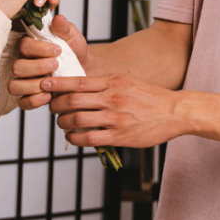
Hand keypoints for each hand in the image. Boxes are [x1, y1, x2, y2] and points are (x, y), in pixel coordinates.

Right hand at [9, 15, 89, 109]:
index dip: (39, 49)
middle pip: (16, 67)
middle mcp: (23, 63)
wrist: (84, 71)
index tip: (58, 50)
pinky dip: (35, 101)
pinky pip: (22, 103)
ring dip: (33, 85)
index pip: (23, 46)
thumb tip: (59, 18)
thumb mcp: (73, 37)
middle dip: (37, 67)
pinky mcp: (30, 97)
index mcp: (30, 46)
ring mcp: (25, 81)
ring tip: (51, 82)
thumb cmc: (74, 52)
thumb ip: (65, 29)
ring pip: (14, 86)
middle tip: (56, 65)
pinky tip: (49, 95)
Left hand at [42, 75, 188, 148]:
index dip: (56, 84)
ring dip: (63, 122)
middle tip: (52, 107)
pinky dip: (75, 138)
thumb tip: (80, 86)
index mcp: (113, 82)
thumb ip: (105, 84)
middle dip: (56, 104)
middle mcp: (112, 98)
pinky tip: (72, 137)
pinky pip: (88, 138)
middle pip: (72, 100)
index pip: (77, 81)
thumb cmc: (150, 97)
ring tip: (62, 123)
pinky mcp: (119, 136)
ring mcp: (115, 118)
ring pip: (76, 119)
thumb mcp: (127, 82)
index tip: (44, 84)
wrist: (175, 112)